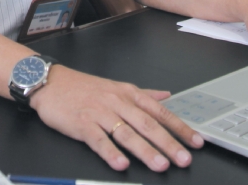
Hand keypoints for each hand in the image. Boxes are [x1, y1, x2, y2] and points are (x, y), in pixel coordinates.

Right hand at [29, 65, 203, 171]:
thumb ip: (144, 93)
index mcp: (128, 93)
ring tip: (160, 165)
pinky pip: (98, 139)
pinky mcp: (82, 123)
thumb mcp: (117, 86)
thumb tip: (166, 95)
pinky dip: (110, 152)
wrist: (51, 82)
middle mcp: (117, 102)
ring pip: (126, 133)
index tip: (196, 142)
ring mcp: (99, 112)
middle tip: (183, 159)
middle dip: (167, 143)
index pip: (159, 111)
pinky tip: (121, 164)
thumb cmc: (84, 86)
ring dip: (144, 150)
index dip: (179, 127)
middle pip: (146, 123)